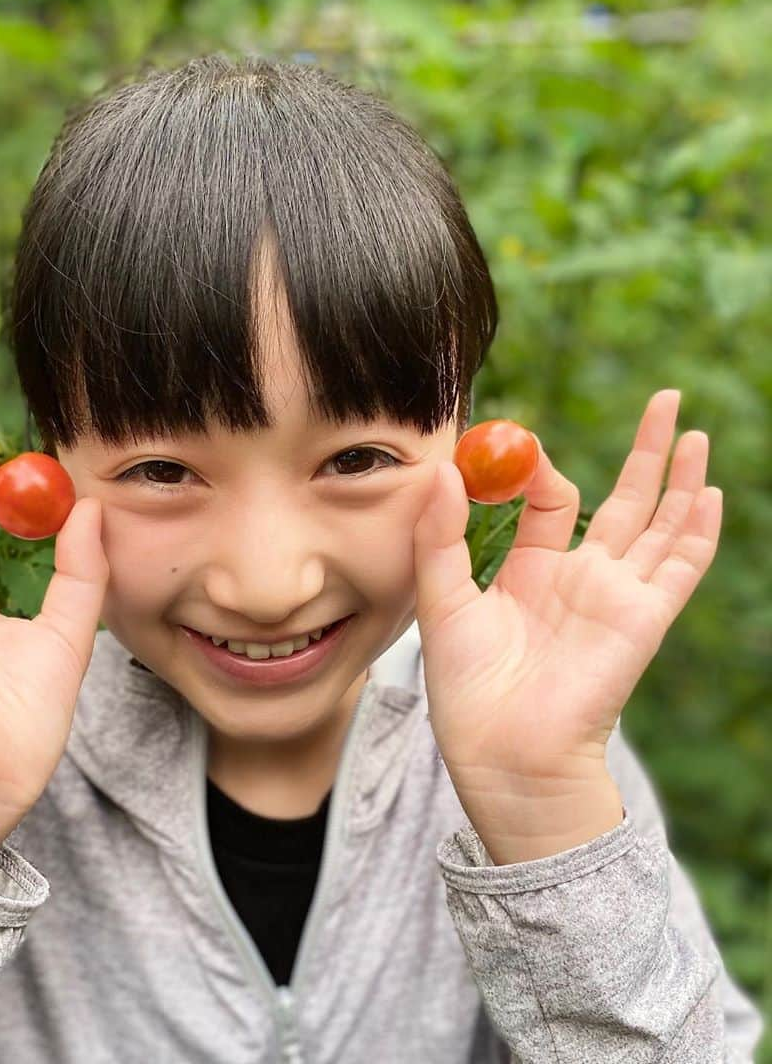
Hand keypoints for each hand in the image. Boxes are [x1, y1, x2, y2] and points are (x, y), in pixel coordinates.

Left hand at [411, 389, 721, 860]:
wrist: (502, 753)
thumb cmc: (467, 688)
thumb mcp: (441, 599)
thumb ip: (440, 536)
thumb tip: (443, 469)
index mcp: (532, 571)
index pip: (552, 499)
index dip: (537, 468)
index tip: (513, 447)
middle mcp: (581, 578)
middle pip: (624, 500)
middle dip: (645, 451)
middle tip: (664, 397)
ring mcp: (616, 596)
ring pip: (661, 524)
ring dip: (680, 478)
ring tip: (692, 431)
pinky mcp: (642, 618)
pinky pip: (679, 567)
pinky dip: (697, 531)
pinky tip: (710, 492)